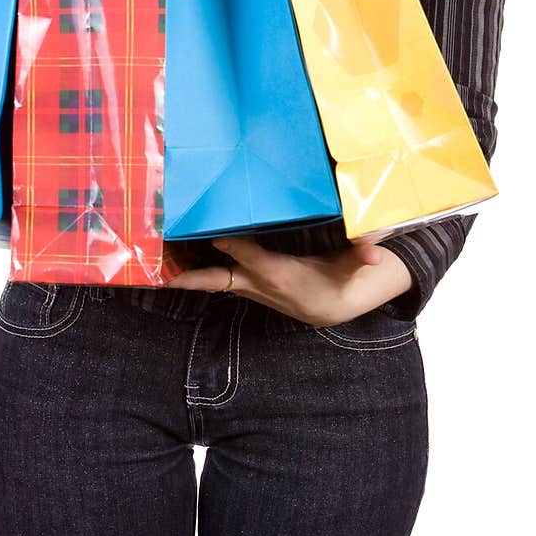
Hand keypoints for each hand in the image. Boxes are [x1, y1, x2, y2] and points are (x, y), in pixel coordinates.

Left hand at [166, 236, 413, 327]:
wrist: (332, 305)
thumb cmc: (337, 276)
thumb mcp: (347, 262)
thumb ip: (361, 253)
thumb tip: (376, 255)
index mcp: (282, 274)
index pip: (252, 257)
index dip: (232, 244)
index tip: (211, 229)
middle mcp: (260, 284)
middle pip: (219, 278)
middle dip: (191, 275)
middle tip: (162, 270)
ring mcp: (251, 287)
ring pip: (213, 278)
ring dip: (187, 270)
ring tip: (159, 255)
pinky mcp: (247, 286)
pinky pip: (218, 276)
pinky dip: (199, 269)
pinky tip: (179, 258)